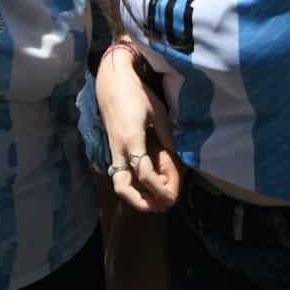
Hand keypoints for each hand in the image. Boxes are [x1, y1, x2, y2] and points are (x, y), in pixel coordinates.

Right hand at [95, 48, 180, 212]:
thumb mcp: (157, 113)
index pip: (144, 174)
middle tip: (158, 207)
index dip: (158, 189)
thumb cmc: (136, 94)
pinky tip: (145, 185)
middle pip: (123, 187)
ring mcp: (113, 150)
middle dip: (140, 202)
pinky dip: (131, 184)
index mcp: (132, 140)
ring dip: (134, 196)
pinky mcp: (112, 147)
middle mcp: (119, 149)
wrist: (112, 83)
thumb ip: (166, 136)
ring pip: (118, 183)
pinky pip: (119, 173)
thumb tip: (177, 157)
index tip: (171, 198)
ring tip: (152, 200)